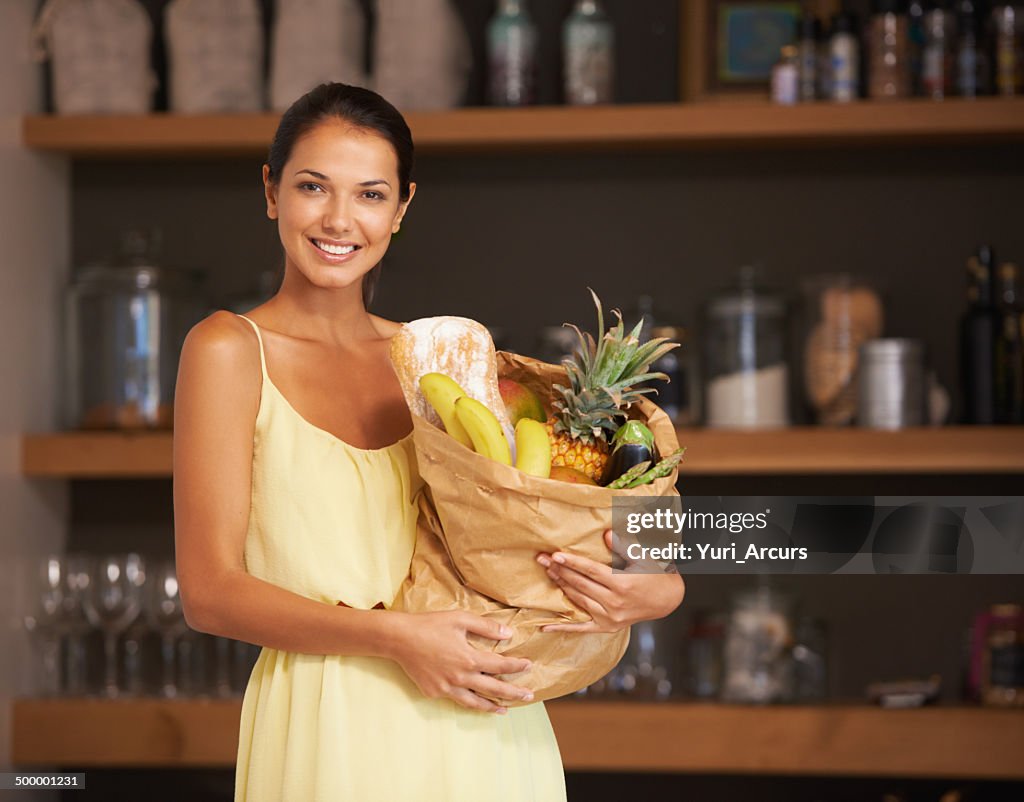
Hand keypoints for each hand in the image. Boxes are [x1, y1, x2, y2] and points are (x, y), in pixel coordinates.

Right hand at [388, 611, 533, 713]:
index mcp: (469, 658)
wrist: (399, 638)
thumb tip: (508, 634)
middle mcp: (460, 677)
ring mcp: (446, 688)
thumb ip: (486, 627)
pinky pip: (455, 699)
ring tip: (504, 710)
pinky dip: (468, 701)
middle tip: (528, 697)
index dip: (516, 666)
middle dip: (514, 693)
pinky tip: (474, 701)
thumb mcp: (460, 619)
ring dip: (492, 706)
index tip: (528, 666)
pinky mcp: (434, 692)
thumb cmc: (430, 625)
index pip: (500, 666)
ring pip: (475, 702)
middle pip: (494, 689)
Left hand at [537, 530, 684, 633]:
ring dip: (561, 587)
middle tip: (542, 559)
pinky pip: (581, 628)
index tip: (555, 555)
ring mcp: (610, 617)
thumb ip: (623, 545)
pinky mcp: (608, 627)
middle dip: (560, 571)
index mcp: (623, 584)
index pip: (591, 571)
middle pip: (581, 584)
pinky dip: (562, 628)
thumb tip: (606, 534)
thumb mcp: (644, 556)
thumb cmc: (656, 574)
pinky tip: (545, 626)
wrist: (667, 599)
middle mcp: (615, 602)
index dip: (572, 563)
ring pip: (578, 600)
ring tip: (547, 573)